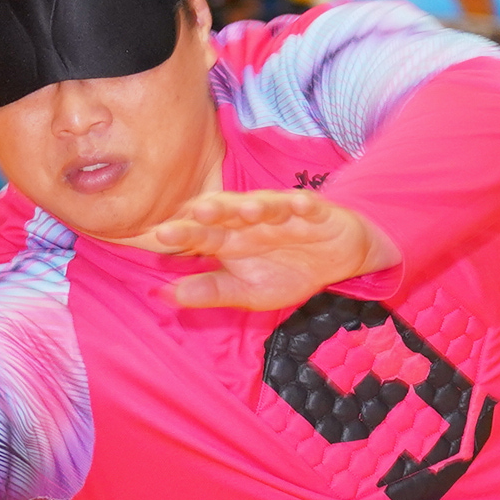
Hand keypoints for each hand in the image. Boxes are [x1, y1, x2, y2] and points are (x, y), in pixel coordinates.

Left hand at [141, 188, 399, 310]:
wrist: (337, 261)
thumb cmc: (286, 272)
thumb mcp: (247, 292)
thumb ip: (210, 291)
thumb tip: (163, 294)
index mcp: (230, 239)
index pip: (203, 234)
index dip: (185, 234)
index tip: (162, 235)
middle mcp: (252, 222)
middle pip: (231, 212)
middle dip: (216, 210)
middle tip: (198, 211)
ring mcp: (283, 214)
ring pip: (268, 205)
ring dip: (259, 206)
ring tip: (248, 210)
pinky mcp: (315, 212)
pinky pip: (308, 206)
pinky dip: (303, 206)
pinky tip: (298, 206)